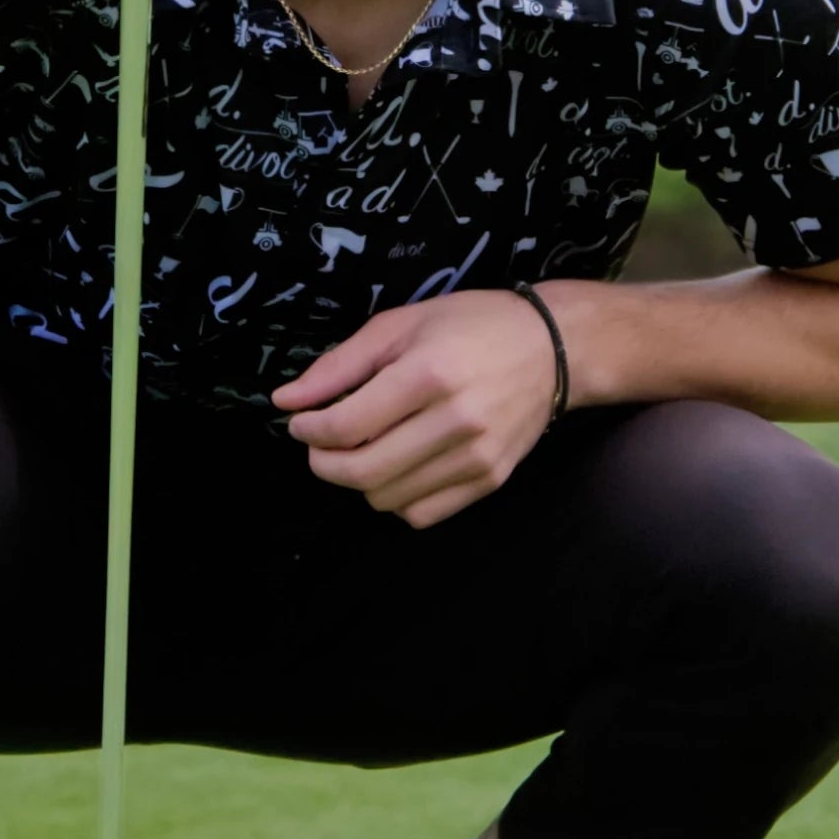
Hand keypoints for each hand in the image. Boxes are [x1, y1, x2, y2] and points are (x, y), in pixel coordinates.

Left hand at [272, 293, 565, 528]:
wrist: (553, 347)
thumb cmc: (472, 325)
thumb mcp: (401, 324)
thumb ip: (340, 365)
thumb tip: (285, 401)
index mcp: (428, 374)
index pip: (346, 426)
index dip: (308, 430)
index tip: (300, 422)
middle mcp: (455, 421)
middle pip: (362, 472)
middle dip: (324, 463)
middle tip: (319, 445)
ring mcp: (476, 456)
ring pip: (388, 499)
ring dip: (360, 481)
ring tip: (364, 449)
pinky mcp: (490, 479)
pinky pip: (422, 514)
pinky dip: (398, 498)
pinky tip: (399, 467)